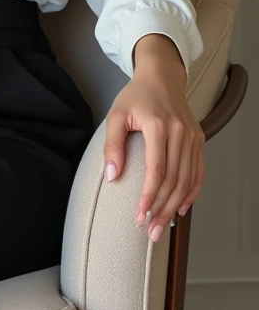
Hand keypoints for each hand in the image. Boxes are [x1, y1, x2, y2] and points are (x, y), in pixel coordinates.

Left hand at [102, 71, 205, 241]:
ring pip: (187, 180)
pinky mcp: (199, 140)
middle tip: (150, 232)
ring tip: (161, 226)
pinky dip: (191, 193)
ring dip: (174, 206)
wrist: (161, 76)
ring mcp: (192, 137)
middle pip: (174, 180)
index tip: (139, 217)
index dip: (149, 196)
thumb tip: (111, 176)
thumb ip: (112, 144)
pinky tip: (180, 208)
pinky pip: (198, 173)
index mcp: (159, 126)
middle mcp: (180, 133)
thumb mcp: (116, 114)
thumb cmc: (135, 96)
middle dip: (161, 209)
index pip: (157, 170)